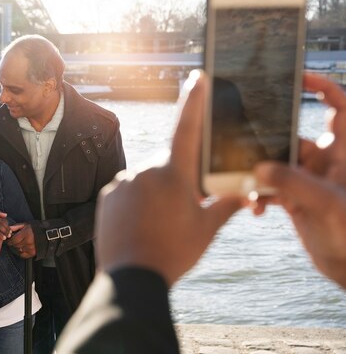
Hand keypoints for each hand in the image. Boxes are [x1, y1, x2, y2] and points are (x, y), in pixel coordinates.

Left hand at [7, 224, 35, 258]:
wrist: (46, 235)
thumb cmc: (34, 229)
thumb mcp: (25, 225)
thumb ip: (16, 227)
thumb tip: (8, 229)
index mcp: (26, 234)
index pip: (14, 240)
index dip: (10, 241)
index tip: (9, 240)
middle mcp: (28, 241)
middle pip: (15, 245)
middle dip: (13, 243)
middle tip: (14, 241)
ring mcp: (30, 248)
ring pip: (19, 249)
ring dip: (18, 247)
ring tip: (20, 243)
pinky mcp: (32, 253)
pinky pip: (23, 255)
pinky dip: (21, 252)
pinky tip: (23, 248)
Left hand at [96, 70, 244, 285]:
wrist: (130, 277)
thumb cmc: (173, 253)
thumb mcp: (205, 230)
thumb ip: (225, 206)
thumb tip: (246, 195)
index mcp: (174, 175)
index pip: (187, 130)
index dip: (193, 102)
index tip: (196, 76)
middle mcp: (146, 171)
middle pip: (168, 163)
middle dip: (177, 179)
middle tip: (181, 210)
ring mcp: (123, 182)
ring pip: (146, 178)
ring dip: (155, 192)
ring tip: (157, 224)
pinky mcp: (107, 195)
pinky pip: (126, 189)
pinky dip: (136, 201)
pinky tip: (139, 224)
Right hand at [254, 73, 345, 287]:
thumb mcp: (326, 204)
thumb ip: (293, 183)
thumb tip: (259, 169)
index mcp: (344, 152)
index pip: (341, 107)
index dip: (325, 87)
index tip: (300, 78)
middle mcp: (325, 161)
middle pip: (293, 133)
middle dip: (269, 137)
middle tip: (247, 137)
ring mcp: (308, 178)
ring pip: (275, 162)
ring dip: (259, 173)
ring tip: (248, 185)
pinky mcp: (294, 196)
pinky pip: (270, 186)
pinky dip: (259, 195)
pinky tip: (256, 209)